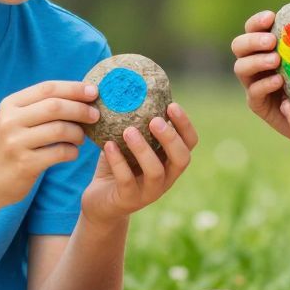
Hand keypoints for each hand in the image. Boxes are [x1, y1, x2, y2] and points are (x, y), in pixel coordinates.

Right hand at [0, 80, 99, 207]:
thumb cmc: (7, 147)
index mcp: (10, 104)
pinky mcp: (25, 164)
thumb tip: (80, 95)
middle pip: (56, 106)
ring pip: (60, 129)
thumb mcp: (14, 121)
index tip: (93, 91)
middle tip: (95, 115)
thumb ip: (39, 107)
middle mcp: (11, 121)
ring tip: (80, 138)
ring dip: (78, 133)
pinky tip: (71, 153)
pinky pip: (60, 153)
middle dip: (81, 109)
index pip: (48, 88)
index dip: (74, 88)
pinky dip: (72, 152)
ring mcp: (16, 143)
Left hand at [82, 103, 198, 223]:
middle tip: (155, 120)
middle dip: (171, 138)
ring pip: (155, 171)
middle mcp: (166, 177)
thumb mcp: (128, 144)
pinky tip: (108, 145)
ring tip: (129, 131)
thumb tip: (129, 88)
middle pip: (182, 159)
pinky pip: (127, 180)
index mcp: (170, 161)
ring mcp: (149, 191)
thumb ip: (134, 123)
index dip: (185, 125)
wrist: (100, 202)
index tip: (172, 105)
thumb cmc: (117, 166)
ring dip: (143, 149)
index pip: (189, 143)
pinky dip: (118, 161)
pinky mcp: (129, 200)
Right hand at [231, 10, 289, 140]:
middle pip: (238, 46)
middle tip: (272, 42)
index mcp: (265, 48)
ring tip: (276, 60)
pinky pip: (253, 92)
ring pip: (240, 67)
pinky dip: (264, 84)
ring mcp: (253, 84)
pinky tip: (278, 81)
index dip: (257, 21)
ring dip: (256, 61)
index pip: (252, 29)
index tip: (271, 17)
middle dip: (252, 40)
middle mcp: (254, 64)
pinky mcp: (257, 104)